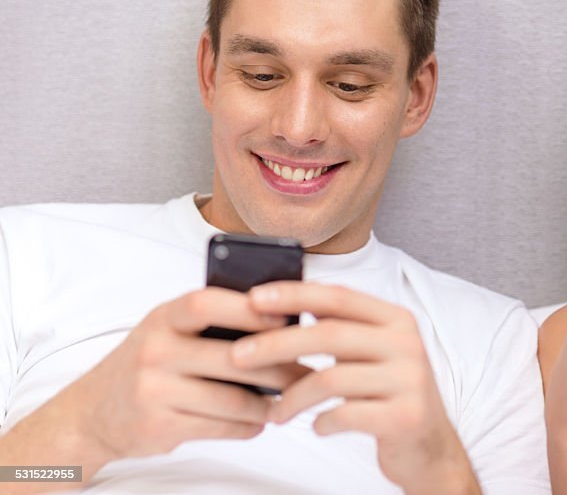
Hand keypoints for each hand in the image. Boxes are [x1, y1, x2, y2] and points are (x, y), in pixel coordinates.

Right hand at [67, 287, 309, 460]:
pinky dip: (248, 426)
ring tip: (291, 402)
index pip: (208, 303)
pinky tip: (261, 421)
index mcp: (164, 317)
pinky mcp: (158, 427)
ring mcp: (154, 391)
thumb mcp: (171, 329)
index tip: (289, 318)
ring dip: (269, 404)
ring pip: (232, 399)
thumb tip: (286, 321)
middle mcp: (155, 350)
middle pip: (233, 358)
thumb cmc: (151, 361)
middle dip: (280, 368)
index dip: (250, 310)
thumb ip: (214, 321)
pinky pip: (220, 427)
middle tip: (309, 373)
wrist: (93, 411)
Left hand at [232, 282, 479, 494]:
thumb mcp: (373, 355)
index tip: (254, 299)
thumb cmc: (389, 396)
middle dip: (276, 343)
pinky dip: (322, 423)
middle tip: (237, 356)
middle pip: (328, 333)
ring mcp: (409, 379)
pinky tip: (317, 427)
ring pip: (331, 377)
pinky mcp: (405, 416)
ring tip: (275, 412)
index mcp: (397, 320)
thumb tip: (276, 313)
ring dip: (293, 397)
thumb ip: (341, 332)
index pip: (339, 297)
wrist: (431, 447)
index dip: (295, 294)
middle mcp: (406, 343)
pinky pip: (345, 414)